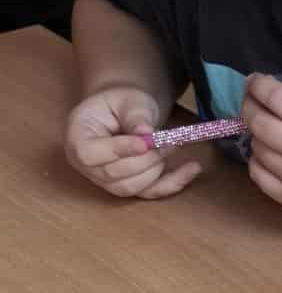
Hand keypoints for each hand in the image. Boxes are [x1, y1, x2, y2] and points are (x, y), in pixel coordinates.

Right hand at [63, 85, 200, 199]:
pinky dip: (172, 183)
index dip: (119, 151)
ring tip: (172, 147)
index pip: (90, 154)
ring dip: (157, 171)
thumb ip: (135, 115)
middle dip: (145, 160)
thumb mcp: (128, 100)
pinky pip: (148, 192)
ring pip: (130, 187)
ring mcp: (104, 179)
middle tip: (168, 141)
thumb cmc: (122, 102)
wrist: (125, 110)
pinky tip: (192, 169)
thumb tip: (146, 133)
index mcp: (77, 137)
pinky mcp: (127, 186)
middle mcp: (85, 165)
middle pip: (113, 174)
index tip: (146, 142)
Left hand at [242, 74, 281, 222]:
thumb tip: (274, 90)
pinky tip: (271, 155)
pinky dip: (258, 160)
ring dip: (257, 134)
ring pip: (256, 147)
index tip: (255, 81)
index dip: (259, 85)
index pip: (278, 98)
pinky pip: (257, 174)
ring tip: (270, 130)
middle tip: (251, 101)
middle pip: (259, 123)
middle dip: (248, 106)